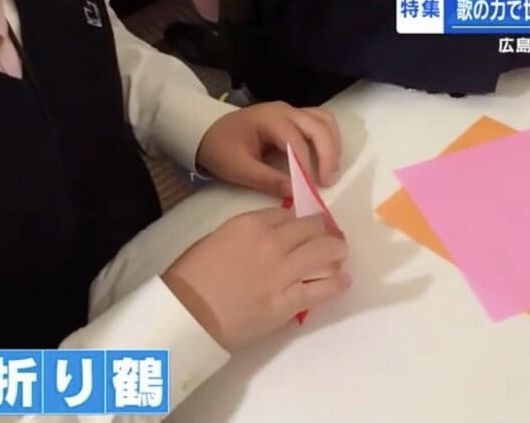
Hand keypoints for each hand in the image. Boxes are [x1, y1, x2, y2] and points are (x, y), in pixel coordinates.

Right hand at [161, 207, 350, 349]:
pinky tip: (343, 281)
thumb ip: (245, 235)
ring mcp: (282, 272)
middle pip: (311, 229)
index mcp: (249, 224)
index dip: (299, 221)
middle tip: (329, 239)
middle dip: (323, 232)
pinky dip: (337, 283)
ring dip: (336, 252)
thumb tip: (268, 237)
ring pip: (324, 253)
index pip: (287, 214)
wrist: (186, 315)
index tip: (305, 228)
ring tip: (340, 256)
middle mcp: (271, 242)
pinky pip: (321, 289)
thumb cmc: (190, 278)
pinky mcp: (288, 301)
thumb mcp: (215, 240)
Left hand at [196, 101, 341, 196]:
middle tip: (327, 181)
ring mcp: (292, 111)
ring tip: (330, 171)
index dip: (305, 165)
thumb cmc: (221, 149)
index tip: (309, 188)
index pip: (296, 141)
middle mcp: (285, 110)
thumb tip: (294, 193)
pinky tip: (327, 159)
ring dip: (333, 145)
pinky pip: (321, 122)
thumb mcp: (238, 168)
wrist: (208, 132)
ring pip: (325, 121)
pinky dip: (329, 139)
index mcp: (269, 119)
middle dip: (328, 154)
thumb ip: (266, 180)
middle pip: (318, 126)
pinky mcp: (295, 118)